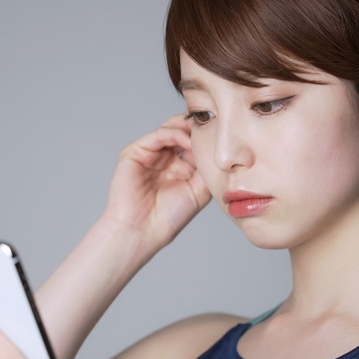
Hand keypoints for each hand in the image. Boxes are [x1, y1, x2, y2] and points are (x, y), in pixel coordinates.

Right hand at [102, 115, 210, 248]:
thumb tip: (216, 148)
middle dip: (198, 128)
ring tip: (202, 134)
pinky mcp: (135, 152)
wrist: (142, 230)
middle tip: (213, 127)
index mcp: (178, 169)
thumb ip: (206, 168)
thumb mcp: (198, 191)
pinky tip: (188, 141)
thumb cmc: (167, 218)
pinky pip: (158, 135)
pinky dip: (175, 134)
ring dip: (188, 128)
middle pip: (182, 132)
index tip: (223, 137)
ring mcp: (149, 155)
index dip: (207, 139)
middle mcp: (164, 160)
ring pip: (171, 129)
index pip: (194, 145)